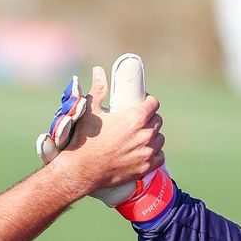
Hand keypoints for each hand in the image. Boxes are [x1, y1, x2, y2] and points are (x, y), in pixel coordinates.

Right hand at [39, 55, 173, 223]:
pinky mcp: (145, 167)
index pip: (153, 103)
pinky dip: (154, 153)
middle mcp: (145, 135)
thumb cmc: (84, 139)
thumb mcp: (90, 110)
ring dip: (153, 136)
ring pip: (160, 139)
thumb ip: (98, 89)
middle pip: (157, 120)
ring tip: (140, 136)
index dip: (148, 102)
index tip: (141, 103)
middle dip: (149, 118)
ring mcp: (147, 152)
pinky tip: (144, 151)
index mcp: (135, 118)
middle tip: (136, 121)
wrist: (81, 170)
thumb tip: (99, 70)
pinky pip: (160, 156)